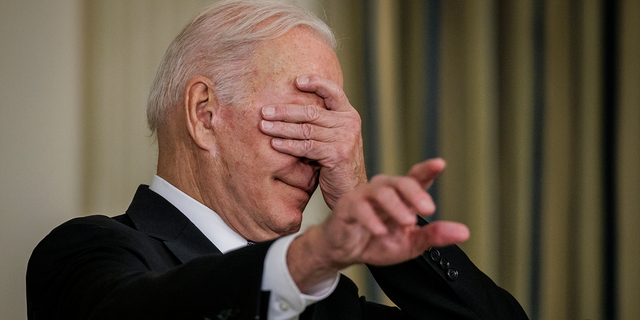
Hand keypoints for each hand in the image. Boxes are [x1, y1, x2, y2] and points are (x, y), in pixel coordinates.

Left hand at [260, 75, 366, 208]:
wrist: (352, 191)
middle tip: (264, 111)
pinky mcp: (337, 154)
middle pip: (312, 111)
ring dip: (281, 128)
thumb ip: (321, 124)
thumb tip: (287, 110)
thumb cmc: (337, 165)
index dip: (316, 83)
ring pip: (306, 129)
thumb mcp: (333, 139)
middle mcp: (349, 123)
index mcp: (348, 115)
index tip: (296, 81)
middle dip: (285, 111)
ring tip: (263, 126)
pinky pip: (306, 147)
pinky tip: (274, 144)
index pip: (333, 91)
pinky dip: (288, 145)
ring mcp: (344, 139)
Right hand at [287, 158, 469, 290]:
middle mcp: (384, 191)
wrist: (345, 252)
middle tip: (428, 208)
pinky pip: (359, 208)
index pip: (416, 179)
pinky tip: (381, 231)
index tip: (440, 164)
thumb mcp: (411, 243)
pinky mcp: (347, 206)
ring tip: (408, 221)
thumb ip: (434, 236)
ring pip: (381, 192)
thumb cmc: (377, 241)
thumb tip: (464, 232)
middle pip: (401, 182)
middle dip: (415, 193)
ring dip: (396, 206)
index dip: (427, 169)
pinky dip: (371, 219)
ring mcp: (364, 196)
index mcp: (402, 197)